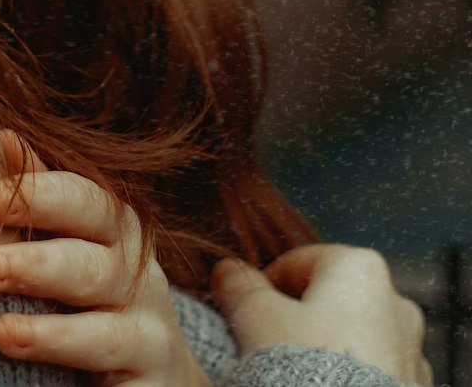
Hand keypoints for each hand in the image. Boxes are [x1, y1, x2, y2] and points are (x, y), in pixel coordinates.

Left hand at [0, 132, 209, 386]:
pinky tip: (46, 383)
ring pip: (108, 334)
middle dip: (40, 265)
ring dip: (55, 334)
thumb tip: (4, 138)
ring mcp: (148, 340)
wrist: (157, 372)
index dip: (45, 197)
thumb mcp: (78, 238)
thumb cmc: (96, 291)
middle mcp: (140, 283)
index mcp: (119, 234)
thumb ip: (45, 195)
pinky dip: (88, 386)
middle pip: (96, 267)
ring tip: (2, 333)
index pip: (91, 204)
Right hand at [212, 244, 431, 385]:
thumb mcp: (256, 317)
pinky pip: (370, 375)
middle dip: (297, 322)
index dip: (264, 289)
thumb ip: (241, 286)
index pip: (296, 263)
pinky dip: (347, 382)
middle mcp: (394, 301)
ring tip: (295, 379)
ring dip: (325, 353)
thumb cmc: (305, 368)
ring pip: (351, 340)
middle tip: (268, 348)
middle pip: (327, 301)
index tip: (246, 315)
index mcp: (359, 267)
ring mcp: (409, 350)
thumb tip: (229, 272)